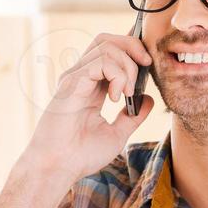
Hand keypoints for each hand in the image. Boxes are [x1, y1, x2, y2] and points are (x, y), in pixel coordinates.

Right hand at [21, 32, 154, 184]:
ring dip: (127, 66)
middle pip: (107, 40)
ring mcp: (75, 78)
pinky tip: (117, 96)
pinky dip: (117, 75)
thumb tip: (148, 99)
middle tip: (147, 65)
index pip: (110, 52)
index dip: (132, 51)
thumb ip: (133, 115)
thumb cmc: (80, 155)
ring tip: (127, 92)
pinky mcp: (72, 83)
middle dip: (133, 46)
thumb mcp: (117, 134)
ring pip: (106, 47)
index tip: (149, 66)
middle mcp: (81, 78)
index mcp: (91, 87)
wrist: (58, 167)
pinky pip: (100, 63)